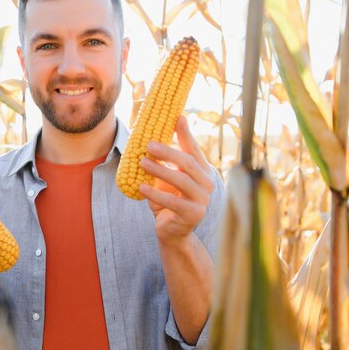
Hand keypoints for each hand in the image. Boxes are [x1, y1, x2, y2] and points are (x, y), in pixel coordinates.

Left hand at [138, 115, 214, 242]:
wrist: (172, 232)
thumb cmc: (167, 200)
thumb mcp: (166, 179)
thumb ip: (164, 161)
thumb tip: (149, 136)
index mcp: (201, 171)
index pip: (194, 149)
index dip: (186, 134)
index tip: (177, 117)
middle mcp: (207, 183)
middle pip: (187, 163)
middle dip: (168, 152)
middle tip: (148, 145)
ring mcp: (202, 199)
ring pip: (181, 180)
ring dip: (160, 170)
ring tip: (142, 163)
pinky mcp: (194, 214)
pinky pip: (173, 201)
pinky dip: (155, 194)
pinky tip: (141, 188)